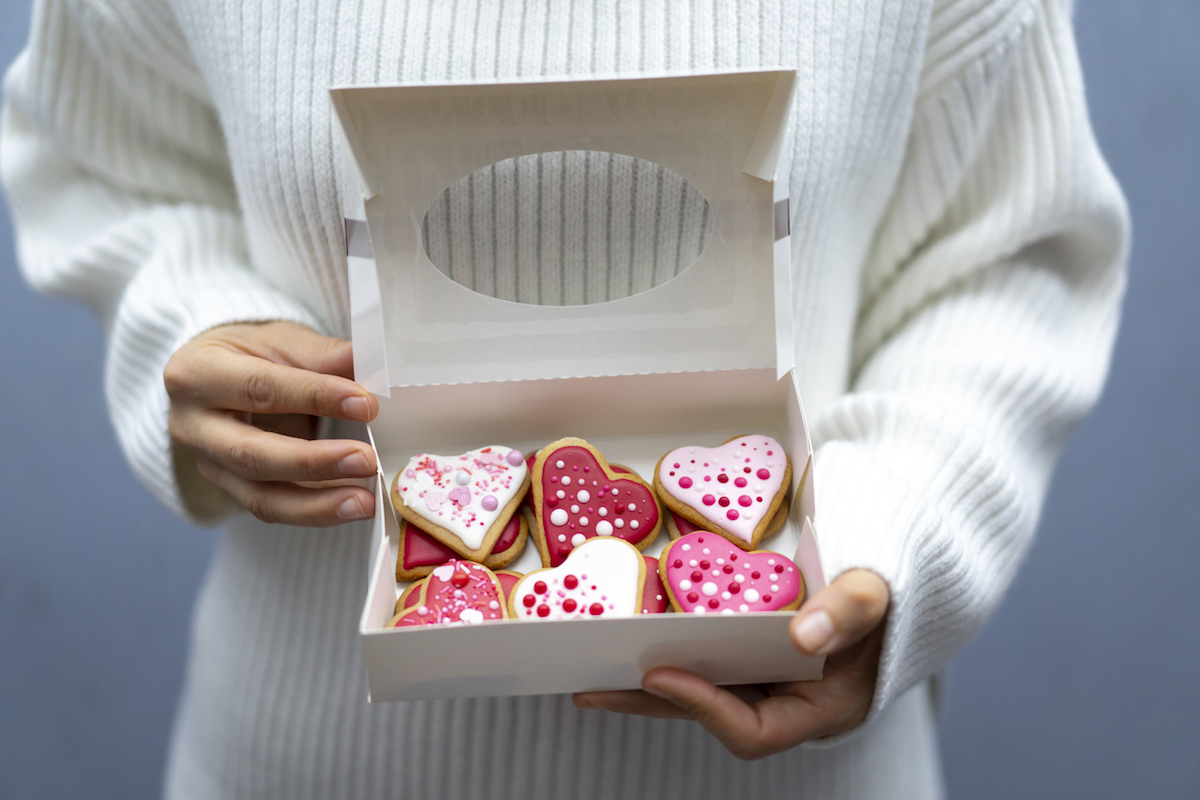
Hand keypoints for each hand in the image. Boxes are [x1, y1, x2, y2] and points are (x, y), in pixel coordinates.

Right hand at [164, 321, 379, 525]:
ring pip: (259, 496)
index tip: (365, 404)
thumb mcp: (280, 340)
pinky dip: (316, 511)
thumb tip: (371, 361)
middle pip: (251, 455)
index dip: (314, 397)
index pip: (259, 388)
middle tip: (366, 460)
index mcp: (197, 373)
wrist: (217, 376)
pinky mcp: (230, 490)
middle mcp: (192, 425)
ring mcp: (208, 464)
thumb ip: (321, 354)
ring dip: (317, 505)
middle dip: (313, 462)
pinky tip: (351, 505)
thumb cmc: (251, 353)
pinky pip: (273, 508)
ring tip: (366, 501)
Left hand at [573, 569, 888, 759]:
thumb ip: (849, 612)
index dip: (704, 709)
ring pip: (700, 682)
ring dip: (647, 674)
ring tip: (591, 661)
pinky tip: (630, 625)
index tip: (661, 674)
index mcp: (818, 707)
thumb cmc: (894, 591)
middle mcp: (784, 699)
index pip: (753, 732)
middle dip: (649, 699)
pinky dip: (670, 641)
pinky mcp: (749, 647)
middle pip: (708, 709)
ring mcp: (764, 676)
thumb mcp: (879, 596)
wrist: (895, 575)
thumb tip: (804, 636)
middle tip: (590, 685)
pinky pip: (704, 651)